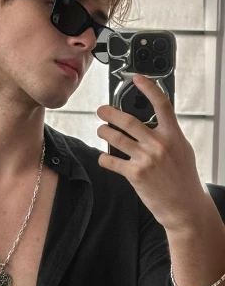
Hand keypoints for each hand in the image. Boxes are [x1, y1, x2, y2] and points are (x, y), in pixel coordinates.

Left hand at [96, 74, 205, 232]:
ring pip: (115, 137)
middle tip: (101, 110)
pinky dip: (104, 158)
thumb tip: (151, 120)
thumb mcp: (181, 150)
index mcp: (172, 135)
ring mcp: (146, 159)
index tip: (137, 78)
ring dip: (103, 131)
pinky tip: (104, 157)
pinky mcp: (135, 174)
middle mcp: (158, 144)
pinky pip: (111, 160)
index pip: (161, 104)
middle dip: (108, 112)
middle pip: (127, 120)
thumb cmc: (183, 178)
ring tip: (101, 130)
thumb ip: (166, 134)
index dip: (149, 88)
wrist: (185, 207)